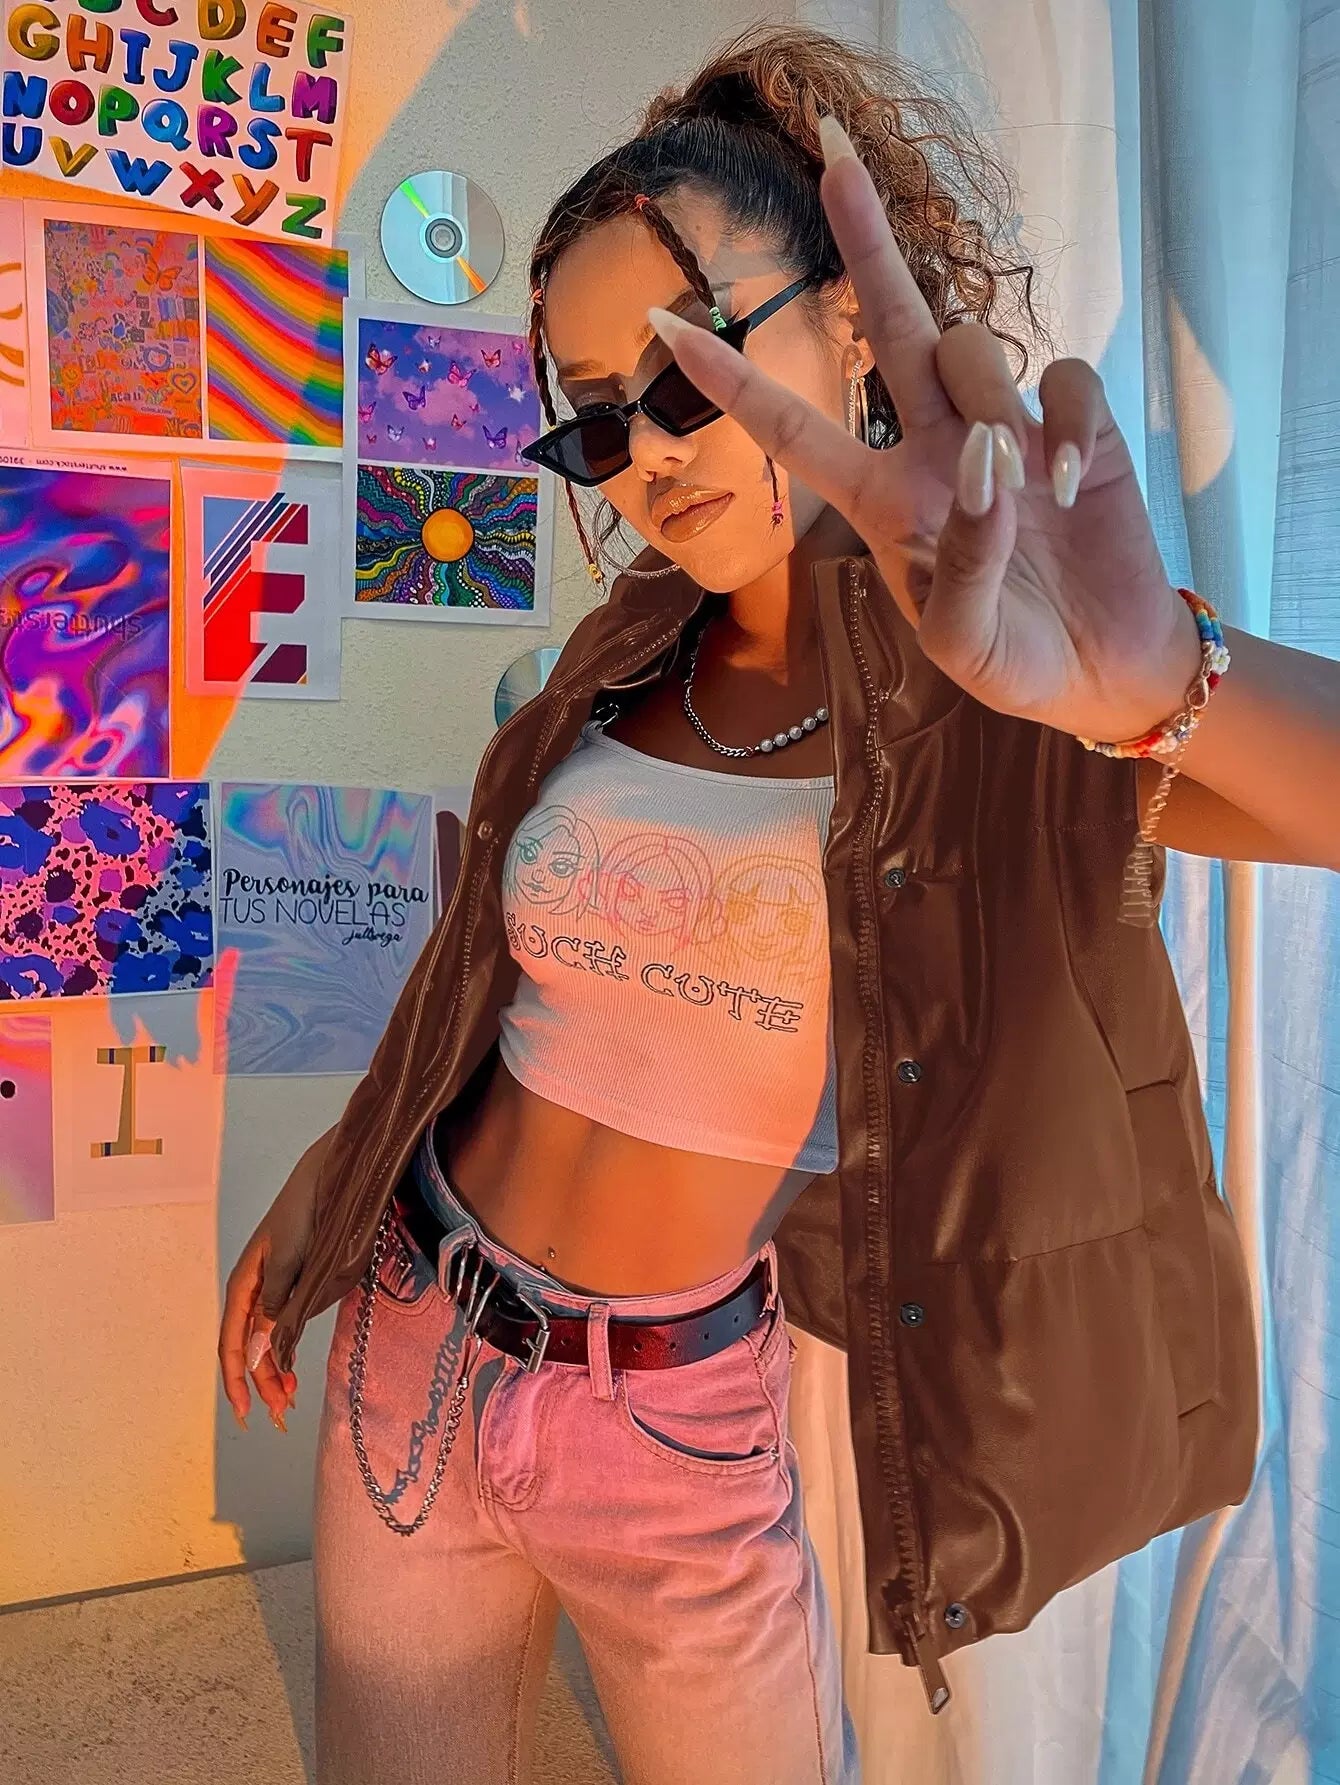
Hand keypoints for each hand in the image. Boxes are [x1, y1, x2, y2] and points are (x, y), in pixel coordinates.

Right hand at [217, 1128, 331, 1431]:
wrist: (333, 1179)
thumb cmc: (306, 1213)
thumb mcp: (289, 1261)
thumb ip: (274, 1306)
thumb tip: (255, 1352)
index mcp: (244, 1284)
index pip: (231, 1342)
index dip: (236, 1380)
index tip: (246, 1411)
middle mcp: (254, 1290)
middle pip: (247, 1348)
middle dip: (260, 1383)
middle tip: (279, 1415)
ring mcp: (273, 1289)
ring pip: (264, 1342)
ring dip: (272, 1372)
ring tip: (287, 1400)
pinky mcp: (293, 1286)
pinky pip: (281, 1327)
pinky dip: (285, 1352)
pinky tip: (293, 1368)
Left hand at [648, 116, 1202, 746]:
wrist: (1102, 672)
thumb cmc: (1016, 663)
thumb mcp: (964, 645)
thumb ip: (959, 568)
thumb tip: (984, 465)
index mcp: (882, 502)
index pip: (794, 429)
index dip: (732, 379)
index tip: (664, 324)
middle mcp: (934, 449)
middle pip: (890, 324)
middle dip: (865, 241)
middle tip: (832, 151)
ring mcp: (1003, 430)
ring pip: (973, 350)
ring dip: (990, 399)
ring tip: (1026, 484)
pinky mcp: (1073, 426)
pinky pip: (1062, 378)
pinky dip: (1062, 421)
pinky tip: (1069, 483)